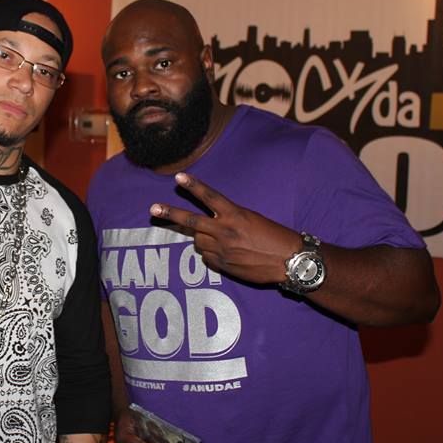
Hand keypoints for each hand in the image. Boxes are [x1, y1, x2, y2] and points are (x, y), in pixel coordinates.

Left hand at [149, 172, 298, 284]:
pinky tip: (228, 255)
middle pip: (191, 221)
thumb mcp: (253, 220)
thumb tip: (212, 226)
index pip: (210, 197)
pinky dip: (212, 255)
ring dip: (203, 239)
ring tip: (220, 240)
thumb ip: (230, 220)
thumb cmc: (275, 236)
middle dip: (170, 214)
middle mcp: (226, 231)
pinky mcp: (223, 265)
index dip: (194, 186)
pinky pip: (208, 258)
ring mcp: (222, 249)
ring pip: (198, 242)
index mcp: (236, 214)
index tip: (178, 177)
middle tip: (153, 209)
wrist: (290, 261)